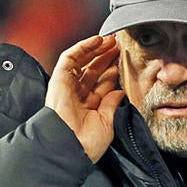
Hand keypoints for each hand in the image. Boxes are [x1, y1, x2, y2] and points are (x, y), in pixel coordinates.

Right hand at [44, 35, 123, 161]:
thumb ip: (112, 104)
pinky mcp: (59, 79)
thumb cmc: (87, 141)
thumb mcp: (107, 121)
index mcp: (89, 106)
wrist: (70, 145)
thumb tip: (119, 91)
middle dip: (107, 57)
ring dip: (97, 49)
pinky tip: (97, 41)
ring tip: (112, 40)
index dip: (114, 70)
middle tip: (120, 46)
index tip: (126, 61)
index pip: (103, 83)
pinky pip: (70, 58)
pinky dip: (83, 47)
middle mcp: (78, 95)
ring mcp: (68, 86)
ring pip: (83, 61)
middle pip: (93, 70)